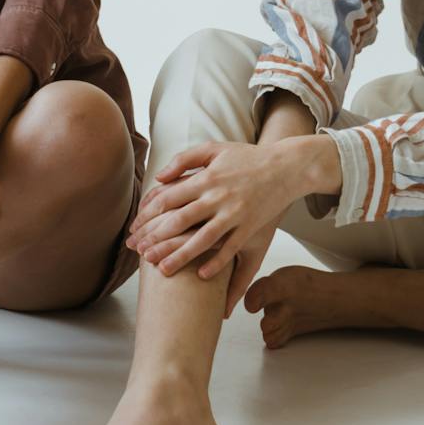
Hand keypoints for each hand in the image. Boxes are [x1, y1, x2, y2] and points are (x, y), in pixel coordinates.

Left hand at [127, 141, 300, 300]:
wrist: (287, 166)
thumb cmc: (248, 157)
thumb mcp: (215, 149)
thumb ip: (184, 159)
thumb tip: (158, 178)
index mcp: (206, 177)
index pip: (168, 198)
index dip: (148, 215)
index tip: (135, 229)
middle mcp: (218, 196)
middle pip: (180, 221)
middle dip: (157, 239)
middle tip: (139, 254)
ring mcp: (235, 213)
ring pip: (202, 239)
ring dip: (181, 256)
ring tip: (163, 270)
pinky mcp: (250, 225)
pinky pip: (230, 248)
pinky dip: (216, 262)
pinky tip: (201, 275)